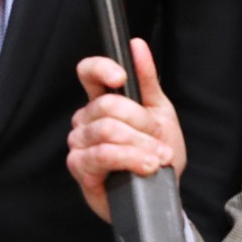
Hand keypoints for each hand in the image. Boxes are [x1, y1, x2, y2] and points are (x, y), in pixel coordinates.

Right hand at [66, 38, 183, 223]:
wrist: (161, 195)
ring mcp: (80, 143)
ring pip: (108, 131)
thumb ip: (147, 80)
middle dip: (142, 124)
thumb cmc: (157, 153)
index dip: (101, 69)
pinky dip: (129, 159)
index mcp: (102, 101)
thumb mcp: (160, 113)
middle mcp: (86, 119)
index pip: (88, 72)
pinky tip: (145, 167)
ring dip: (140, 145)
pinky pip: (102, 155)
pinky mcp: (80, 167)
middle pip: (108, 105)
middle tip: (159, 141)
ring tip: (157, 158)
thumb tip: (137, 46)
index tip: (121, 77)